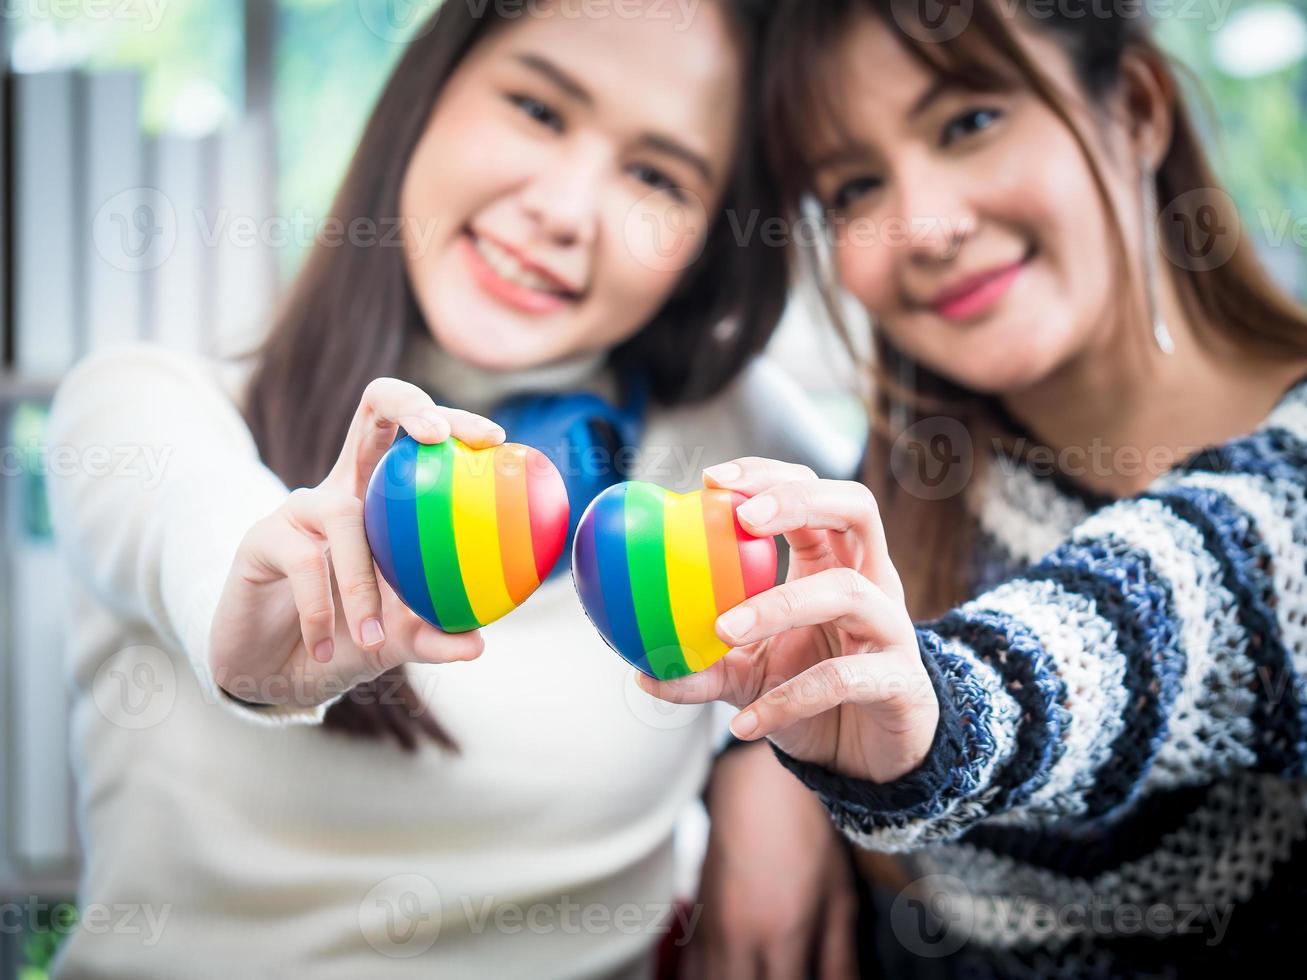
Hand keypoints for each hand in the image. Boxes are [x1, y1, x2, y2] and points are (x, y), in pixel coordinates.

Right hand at [208, 378, 504, 706]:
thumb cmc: (343, 644)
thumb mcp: (395, 642)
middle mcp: (344, 489)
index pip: (416, 438)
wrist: (270, 674)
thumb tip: (479, 644)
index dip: (453, 420)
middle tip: (439, 437)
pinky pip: (304, 563)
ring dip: (362, 585)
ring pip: (344, 515)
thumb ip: (434, 636)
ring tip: (375, 639)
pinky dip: (321, 613)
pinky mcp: (262, 537)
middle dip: (408, 404)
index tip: (494, 440)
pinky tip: (325, 650)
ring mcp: (301, 507)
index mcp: (383, 503)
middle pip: (374, 412)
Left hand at [638, 457, 938, 783]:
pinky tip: (744, 722)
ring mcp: (891, 628)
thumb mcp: (748, 675)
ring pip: (850, 593)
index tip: (712, 480)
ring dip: (782, 603)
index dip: (770, 475)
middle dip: (799, 500)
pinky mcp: (899, 682)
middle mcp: (871, 582)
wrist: (867, 759)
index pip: (812, 492)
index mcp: (833, 562)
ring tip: (725, 628)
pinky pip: (842, 679)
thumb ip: (703, 665)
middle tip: (743, 518)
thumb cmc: (811, 696)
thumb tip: (641, 671)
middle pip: (856, 509)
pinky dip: (789, 698)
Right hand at [684, 742, 856, 979]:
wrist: (758, 787)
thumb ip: (841, 960)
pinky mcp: (697, 919)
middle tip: (785, 977)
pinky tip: (734, 973)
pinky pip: (693, 970)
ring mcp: (711, 928)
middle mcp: (740, 937)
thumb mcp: (840, 897)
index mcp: (783, 933)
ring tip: (761, 975)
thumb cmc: (806, 835)